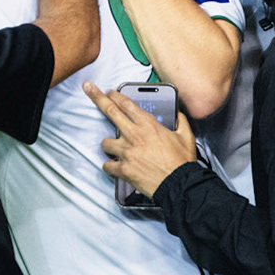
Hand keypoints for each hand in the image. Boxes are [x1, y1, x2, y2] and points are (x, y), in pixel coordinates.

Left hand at [85, 81, 198, 197]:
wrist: (180, 185)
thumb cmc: (182, 162)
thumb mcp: (186, 137)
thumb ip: (181, 122)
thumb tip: (178, 113)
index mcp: (148, 125)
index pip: (127, 104)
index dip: (116, 95)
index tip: (109, 92)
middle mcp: (134, 135)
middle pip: (110, 111)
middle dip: (97, 97)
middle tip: (88, 88)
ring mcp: (126, 152)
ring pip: (105, 142)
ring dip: (109, 144)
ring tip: (115, 148)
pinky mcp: (123, 168)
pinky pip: (107, 165)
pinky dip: (110, 166)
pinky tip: (115, 166)